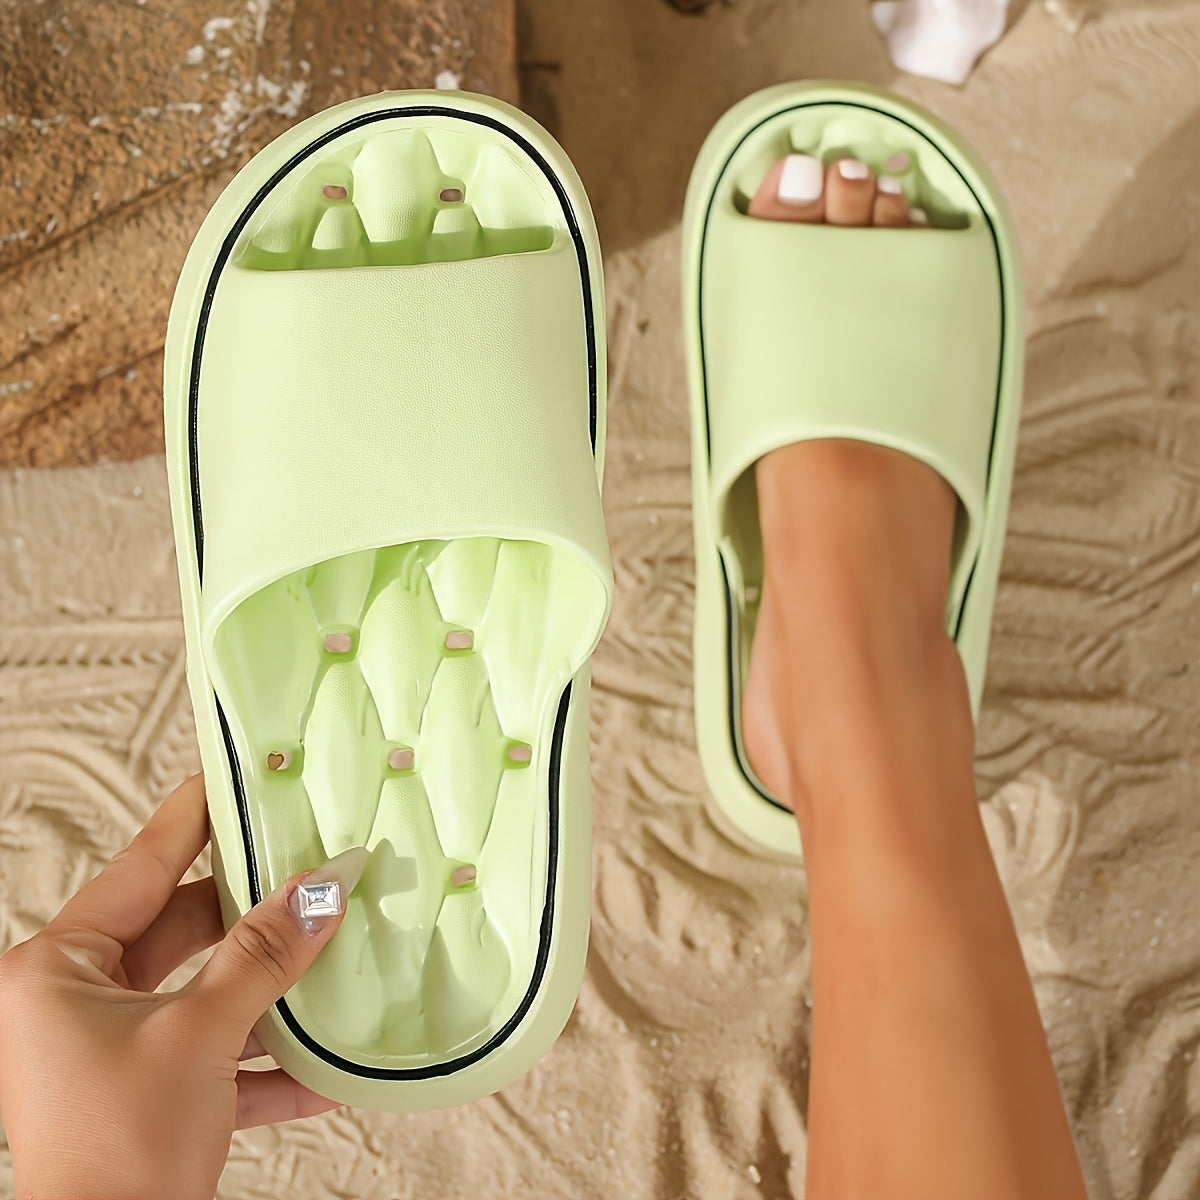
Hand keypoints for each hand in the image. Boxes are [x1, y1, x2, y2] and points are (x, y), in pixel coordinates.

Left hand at [0, 775, 353, 1199]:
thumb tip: (322, 889)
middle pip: (179, 929)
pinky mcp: (140, 1092)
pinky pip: (210, 1053)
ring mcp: (105, 1049)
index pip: (140, 867)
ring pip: (202, 990)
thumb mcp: (201, 1036)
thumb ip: (265, 956)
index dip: (193, 818)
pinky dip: (262, 1059)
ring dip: (267, 988)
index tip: (234, 775)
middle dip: (252, 915)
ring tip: (330, 953)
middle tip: (310, 871)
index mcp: (56, 970)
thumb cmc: (118, 1154)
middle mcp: (71, 1002)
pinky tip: (324, 1067)